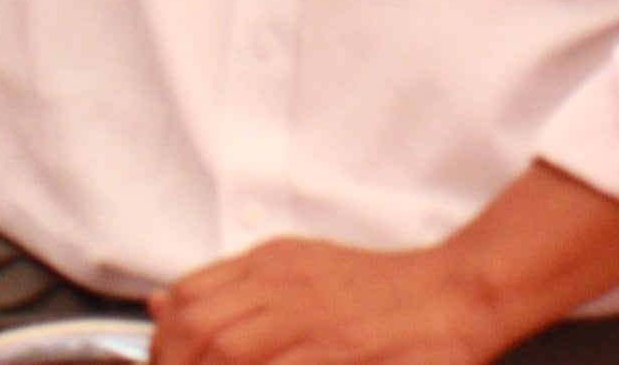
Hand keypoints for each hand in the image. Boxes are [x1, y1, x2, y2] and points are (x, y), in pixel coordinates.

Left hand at [155, 238, 510, 364]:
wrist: (455, 294)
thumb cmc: (379, 292)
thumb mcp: (297, 269)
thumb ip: (231, 286)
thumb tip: (162, 303)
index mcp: (271, 263)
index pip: (188, 297)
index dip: (165, 341)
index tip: (167, 363)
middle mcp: (286, 286)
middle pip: (200, 329)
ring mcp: (315, 321)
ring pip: (230, 352)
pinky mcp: (343, 351)